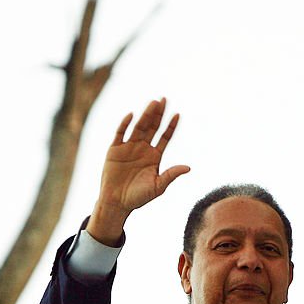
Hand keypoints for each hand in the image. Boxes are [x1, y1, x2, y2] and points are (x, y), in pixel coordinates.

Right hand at [88, 99, 189, 244]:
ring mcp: (128, 147)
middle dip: (158, 114)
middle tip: (164, 99)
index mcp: (154, 156)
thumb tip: (188, 168)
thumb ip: (171, 175)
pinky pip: (120, 134)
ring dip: (145, 115)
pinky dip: (125, 124)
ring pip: (138, 127)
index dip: (171, 126)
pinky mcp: (115, 150)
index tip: (177, 115)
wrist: (117, 203)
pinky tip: (131, 115)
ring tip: (153, 103)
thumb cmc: (138, 197)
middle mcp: (143, 148)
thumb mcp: (158, 186)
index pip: (165, 137)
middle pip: (152, 127)